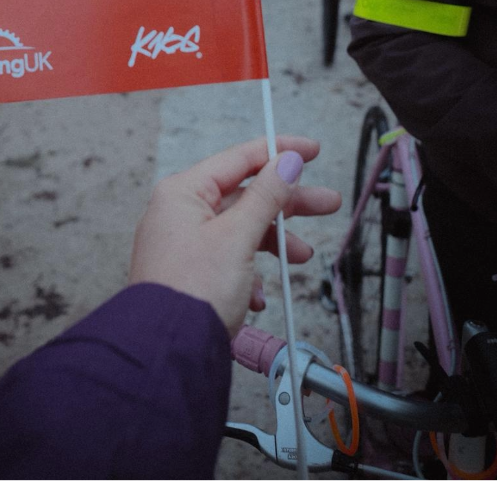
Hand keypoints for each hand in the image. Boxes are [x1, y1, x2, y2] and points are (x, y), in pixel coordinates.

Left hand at [128, 136, 341, 335]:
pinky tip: (256, 296)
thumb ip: (266, 197)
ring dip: (274, 243)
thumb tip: (285, 161)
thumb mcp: (238, 236)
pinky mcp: (192, 273)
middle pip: (245, 196)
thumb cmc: (192, 290)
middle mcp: (180, 213)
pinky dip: (250, 274)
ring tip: (302, 256)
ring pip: (242, 230)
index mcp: (183, 193)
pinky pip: (230, 261)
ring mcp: (185, 243)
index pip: (238, 159)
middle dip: (288, 203)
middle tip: (328, 203)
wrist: (168, 347)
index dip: (278, 151)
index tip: (310, 150)